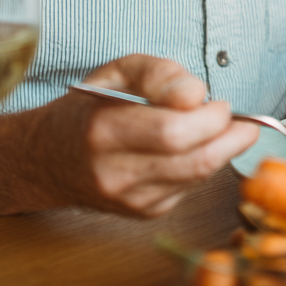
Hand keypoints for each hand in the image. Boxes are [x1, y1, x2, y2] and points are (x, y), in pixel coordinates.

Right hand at [30, 54, 256, 217]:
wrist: (48, 159)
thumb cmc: (87, 108)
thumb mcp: (116, 72)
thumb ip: (158, 73)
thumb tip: (196, 94)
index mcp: (104, 131)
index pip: (173, 132)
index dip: (209, 117)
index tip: (219, 101)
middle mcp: (115, 173)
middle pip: (194, 161)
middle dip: (229, 137)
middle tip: (238, 118)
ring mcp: (130, 199)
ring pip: (198, 178)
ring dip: (222, 151)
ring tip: (224, 128)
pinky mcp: (143, 213)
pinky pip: (189, 188)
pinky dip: (201, 165)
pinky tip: (194, 148)